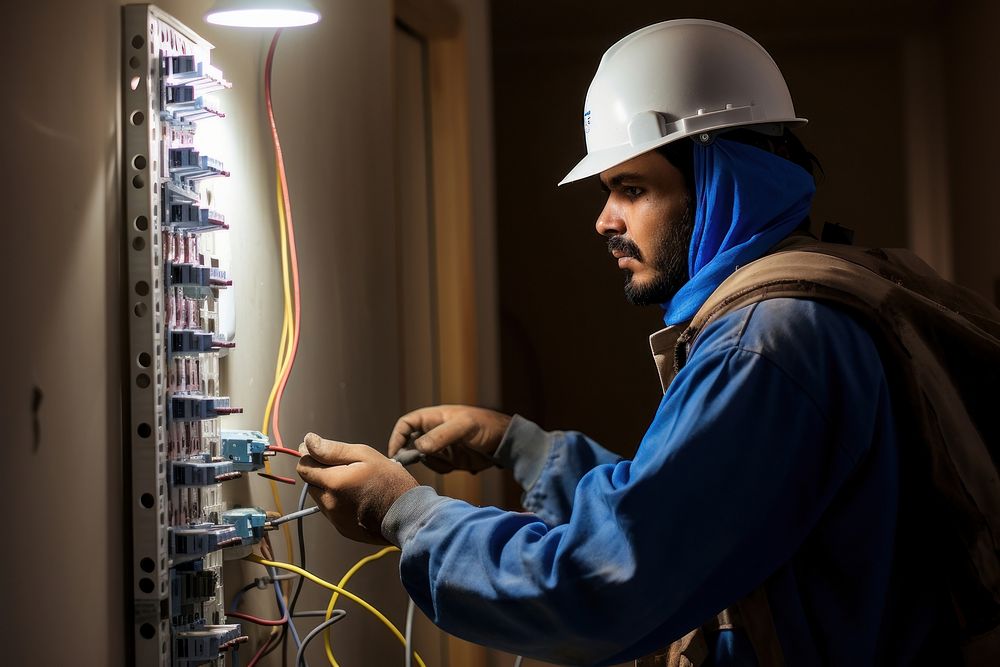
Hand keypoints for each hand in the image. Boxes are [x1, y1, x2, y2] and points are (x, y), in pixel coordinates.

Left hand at [296, 433, 418, 544]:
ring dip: (330, 488)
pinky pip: (331, 511)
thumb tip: (307, 442)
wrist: (408, 515)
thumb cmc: (391, 481)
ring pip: (320, 497)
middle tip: (347, 469)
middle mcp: (329, 503)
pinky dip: (339, 502)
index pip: (303, 467)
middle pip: (310, 482)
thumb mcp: (366, 456)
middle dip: (322, 473)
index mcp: (333, 483)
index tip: (323, 452)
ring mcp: (335, 519)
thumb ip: (333, 450)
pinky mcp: (342, 529)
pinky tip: (358, 498)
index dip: (311, 457)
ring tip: (355, 484)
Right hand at [387, 405, 511, 473]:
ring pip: (423, 459)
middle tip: (415, 466)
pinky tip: (459, 464)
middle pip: (410, 444)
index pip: (406, 425)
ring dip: (433, 463)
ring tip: (451, 459)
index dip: (397, 437)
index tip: (396, 454)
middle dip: (412, 455)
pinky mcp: (451, 459)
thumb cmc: (486, 425)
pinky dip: (444, 469)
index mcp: (433, 418)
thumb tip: (418, 448)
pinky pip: (438, 467)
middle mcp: (434, 432)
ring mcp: (442, 446)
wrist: (507, 442)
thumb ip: (440, 436)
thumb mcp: (463, 427)